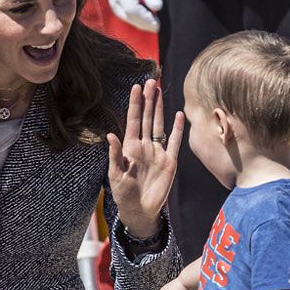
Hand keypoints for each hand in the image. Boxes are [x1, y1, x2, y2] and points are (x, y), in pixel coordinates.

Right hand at [101, 0, 161, 31]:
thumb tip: (156, 8)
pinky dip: (127, 12)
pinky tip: (138, 12)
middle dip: (140, 23)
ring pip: (118, 11)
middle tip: (154, 26)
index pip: (131, 9)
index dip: (145, 20)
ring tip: (148, 21)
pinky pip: (116, 4)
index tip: (158, 24)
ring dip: (133, 19)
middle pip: (123, 14)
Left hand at [107, 79, 183, 237]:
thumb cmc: (124, 194)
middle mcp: (144, 146)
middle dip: (149, 99)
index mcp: (130, 147)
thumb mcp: (115, 176)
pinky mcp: (169, 162)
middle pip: (148, 117)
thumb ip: (115, 156)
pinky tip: (178, 115)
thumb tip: (111, 136)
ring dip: (160, 108)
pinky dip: (176, 129)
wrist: (140, 210)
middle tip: (151, 79)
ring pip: (160, 125)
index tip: (136, 86)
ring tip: (160, 90)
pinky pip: (174, 142)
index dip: (135, 103)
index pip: (134, 120)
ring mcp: (157, 152)